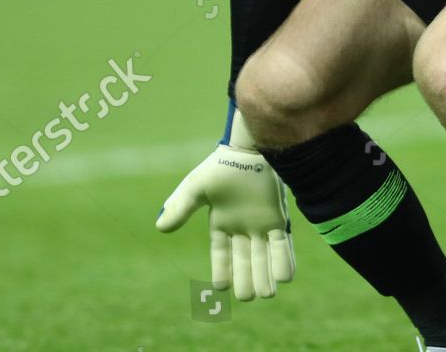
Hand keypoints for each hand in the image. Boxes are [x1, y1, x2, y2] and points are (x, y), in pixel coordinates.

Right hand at [155, 105, 296, 298]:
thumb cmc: (221, 166)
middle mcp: (241, 227)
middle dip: (246, 278)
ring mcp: (260, 224)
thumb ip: (181, 207)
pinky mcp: (278, 218)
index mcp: (220, 223)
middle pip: (244, 260)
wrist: (250, 149)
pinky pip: (281, 244)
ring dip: (265, 275)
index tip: (221, 289)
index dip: (222, 271)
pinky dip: (284, 260)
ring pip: (263, 256)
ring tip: (267, 294)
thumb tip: (160, 227)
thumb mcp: (196, 188)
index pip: (221, 254)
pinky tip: (286, 277)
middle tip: (247, 297)